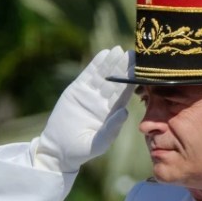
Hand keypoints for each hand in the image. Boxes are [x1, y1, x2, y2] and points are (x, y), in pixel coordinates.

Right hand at [34, 46, 133, 171]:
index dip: (133, 82)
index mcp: (112, 113)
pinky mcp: (76, 90)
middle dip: (125, 67)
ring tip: (120, 49)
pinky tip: (104, 54)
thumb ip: (111, 129)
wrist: (58, 149)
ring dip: (112, 62)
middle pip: (116, 81)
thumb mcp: (98, 144)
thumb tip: (125, 112)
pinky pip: (88, 75)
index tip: (142, 70)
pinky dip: (95, 65)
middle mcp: (103, 102)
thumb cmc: (80, 151)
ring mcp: (90, 95)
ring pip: (103, 75)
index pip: (125, 94)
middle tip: (135, 54)